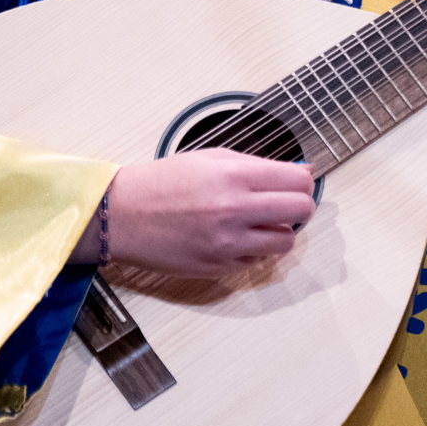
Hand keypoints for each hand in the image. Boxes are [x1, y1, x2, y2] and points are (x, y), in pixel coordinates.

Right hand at [72, 150, 317, 278]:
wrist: (123, 215)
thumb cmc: (161, 183)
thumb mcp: (210, 158)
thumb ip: (256, 165)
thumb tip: (298, 170)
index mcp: (233, 176)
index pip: (298, 180)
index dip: (304, 180)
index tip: (299, 181)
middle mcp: (234, 210)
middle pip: (301, 210)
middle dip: (301, 205)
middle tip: (289, 203)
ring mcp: (228, 243)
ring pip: (285, 242)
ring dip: (280, 231)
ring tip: (261, 222)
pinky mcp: (219, 267)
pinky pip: (258, 261)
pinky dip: (255, 250)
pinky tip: (236, 237)